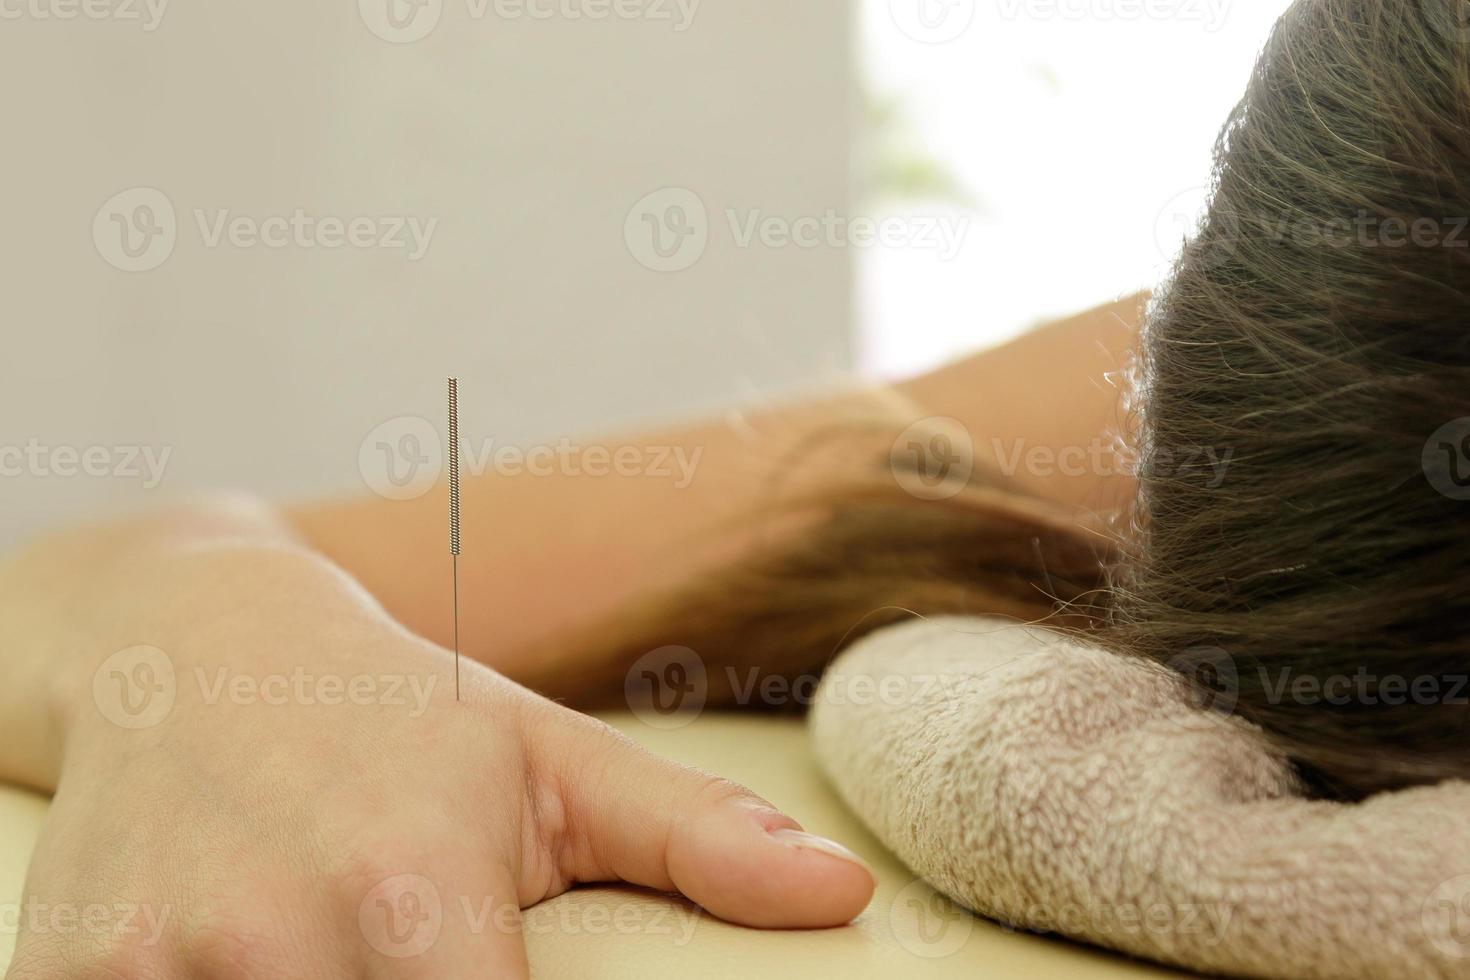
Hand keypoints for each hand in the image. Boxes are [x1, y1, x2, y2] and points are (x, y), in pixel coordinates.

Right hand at [4, 552, 873, 978]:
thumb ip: (698, 839)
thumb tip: (846, 896)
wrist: (194, 643)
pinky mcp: (67, 977)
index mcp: (416, 885)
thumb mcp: (550, 757)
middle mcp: (276, 935)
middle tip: (425, 970)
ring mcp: (154, 966)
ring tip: (349, 960)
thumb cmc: (401, 713)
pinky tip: (253, 968)